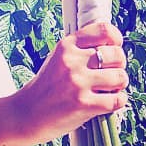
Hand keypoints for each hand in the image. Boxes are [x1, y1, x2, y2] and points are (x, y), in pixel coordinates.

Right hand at [13, 22, 127, 143]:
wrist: (25, 114)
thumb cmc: (46, 87)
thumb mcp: (58, 59)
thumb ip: (81, 50)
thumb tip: (114, 46)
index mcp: (66, 45)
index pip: (104, 30)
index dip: (116, 40)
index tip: (114, 48)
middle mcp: (72, 61)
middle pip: (117, 55)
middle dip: (119, 66)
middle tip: (110, 75)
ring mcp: (77, 83)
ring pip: (120, 77)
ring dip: (119, 85)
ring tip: (108, 90)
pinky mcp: (83, 104)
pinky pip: (117, 100)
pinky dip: (118, 102)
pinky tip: (108, 103)